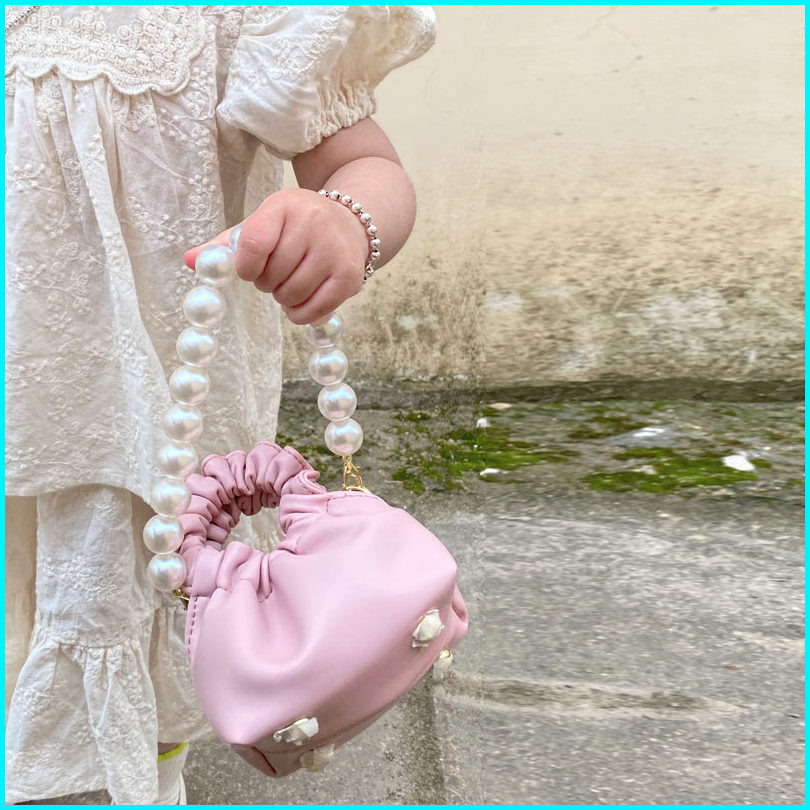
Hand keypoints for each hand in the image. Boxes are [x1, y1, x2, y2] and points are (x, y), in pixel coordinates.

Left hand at [184, 188, 368, 324]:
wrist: (352, 222)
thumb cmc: (297, 227)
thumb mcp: (264, 224)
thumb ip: (227, 244)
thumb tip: (187, 260)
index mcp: (284, 206)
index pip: (253, 244)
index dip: (245, 267)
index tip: (249, 270)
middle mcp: (313, 225)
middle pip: (271, 275)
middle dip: (267, 282)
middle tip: (277, 273)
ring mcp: (334, 252)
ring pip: (291, 295)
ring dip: (283, 298)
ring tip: (291, 282)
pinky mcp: (349, 278)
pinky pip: (312, 311)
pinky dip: (301, 313)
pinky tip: (303, 298)